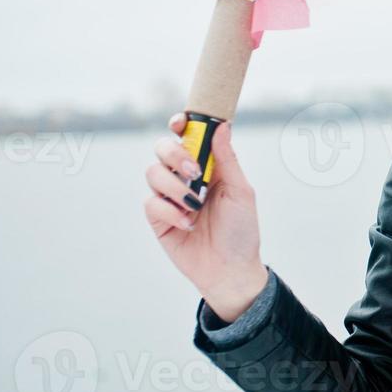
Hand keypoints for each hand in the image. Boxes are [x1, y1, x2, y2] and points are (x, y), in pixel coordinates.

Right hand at [144, 114, 267, 319]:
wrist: (229, 269)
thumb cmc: (241, 230)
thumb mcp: (240, 192)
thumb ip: (227, 159)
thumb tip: (222, 126)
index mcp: (208, 167)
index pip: (187, 137)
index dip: (180, 125)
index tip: (180, 123)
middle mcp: (186, 178)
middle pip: (163, 149)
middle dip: (174, 155)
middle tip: (194, 172)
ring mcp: (170, 197)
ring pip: (152, 173)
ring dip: (174, 186)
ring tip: (195, 205)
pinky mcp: (158, 218)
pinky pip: (151, 202)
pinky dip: (170, 211)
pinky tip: (188, 224)